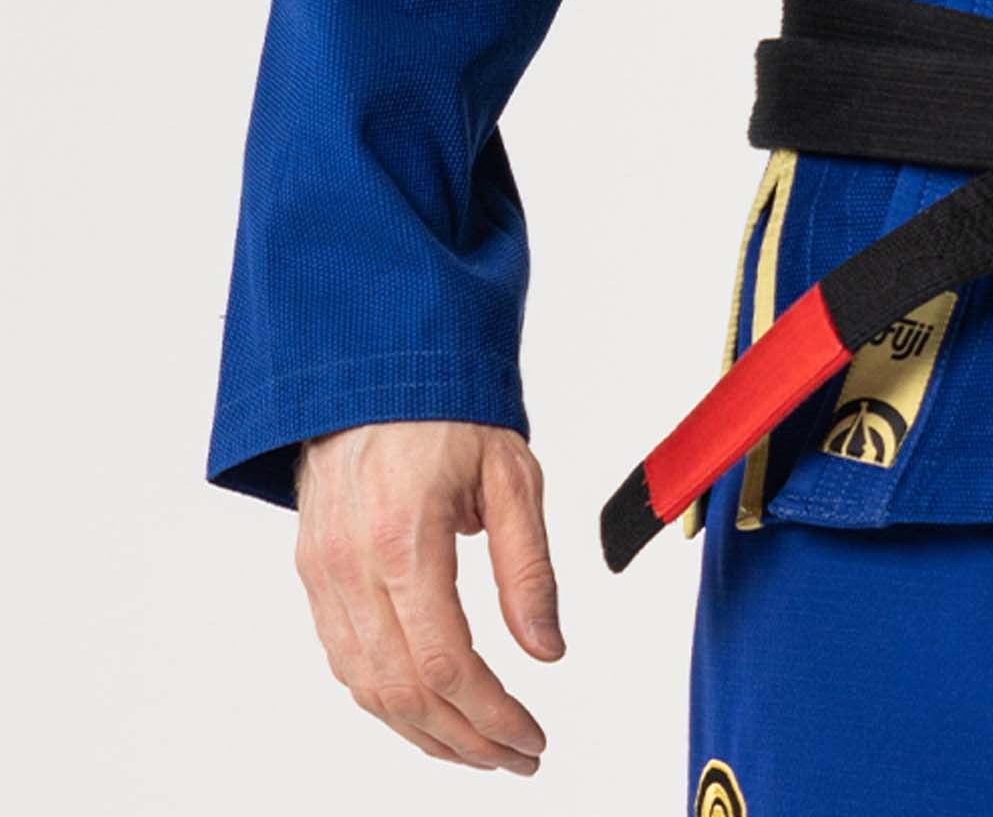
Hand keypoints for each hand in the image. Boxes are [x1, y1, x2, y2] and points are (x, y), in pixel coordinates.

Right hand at [295, 420, 563, 771]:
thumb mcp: (512, 475)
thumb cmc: (448, 411)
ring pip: (365, 689)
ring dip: (424, 733)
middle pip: (402, 693)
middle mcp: (350, 567)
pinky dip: (388, 700)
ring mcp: (322, 575)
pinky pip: (345, 661)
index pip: (444, 663)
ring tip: (482, 749)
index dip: (491, 714)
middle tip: (518, 757)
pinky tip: (431, 712)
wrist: (371, 367)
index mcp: (404, 539)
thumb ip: (528, 568)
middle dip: (465, 740)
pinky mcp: (312, 576)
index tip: (533, 737)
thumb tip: (548, 651)